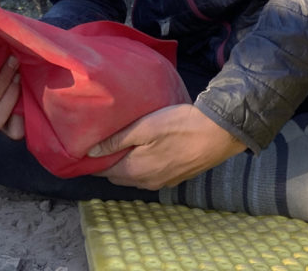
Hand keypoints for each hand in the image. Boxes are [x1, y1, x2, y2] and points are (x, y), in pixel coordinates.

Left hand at [90, 104, 245, 189]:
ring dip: (127, 166)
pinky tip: (148, 151)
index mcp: (135, 171)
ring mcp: (163, 182)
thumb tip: (90, 152)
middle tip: (106, 142)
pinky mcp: (177, 178)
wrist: (219, 133)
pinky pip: (151, 176)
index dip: (95, 161)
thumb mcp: (145, 126)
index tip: (88, 147)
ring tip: (124, 145)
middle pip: (118, 177)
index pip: (104, 172)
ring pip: (135, 178)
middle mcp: (147, 182)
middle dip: (109, 163)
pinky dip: (143, 167)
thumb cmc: (180, 125)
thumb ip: (117, 140)